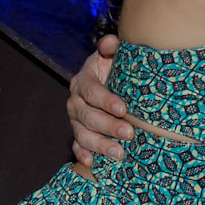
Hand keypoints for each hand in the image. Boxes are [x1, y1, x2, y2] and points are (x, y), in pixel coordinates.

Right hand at [67, 34, 131, 163]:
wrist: (107, 78)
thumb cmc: (113, 66)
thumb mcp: (112, 54)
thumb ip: (111, 47)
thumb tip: (111, 41)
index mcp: (83, 80)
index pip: (92, 91)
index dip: (106, 101)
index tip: (123, 108)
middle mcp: (75, 101)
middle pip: (88, 116)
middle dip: (109, 126)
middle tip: (129, 134)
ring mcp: (75, 119)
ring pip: (83, 134)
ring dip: (100, 145)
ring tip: (119, 153)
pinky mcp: (77, 133)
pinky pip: (77, 146)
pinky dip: (83, 155)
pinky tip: (92, 163)